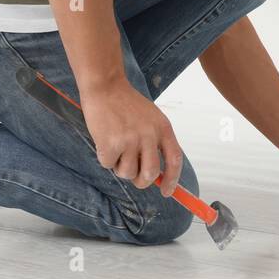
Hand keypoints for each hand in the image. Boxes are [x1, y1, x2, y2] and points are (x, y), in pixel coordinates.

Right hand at [80, 76, 182, 193]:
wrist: (105, 86)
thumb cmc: (127, 103)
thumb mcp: (151, 118)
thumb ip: (156, 142)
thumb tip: (157, 174)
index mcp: (163, 128)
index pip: (175, 160)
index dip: (172, 180)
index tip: (167, 191)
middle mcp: (150, 135)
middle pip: (150, 174)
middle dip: (141, 181)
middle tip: (132, 174)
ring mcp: (131, 140)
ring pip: (127, 173)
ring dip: (119, 166)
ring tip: (116, 146)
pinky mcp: (111, 143)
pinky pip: (108, 165)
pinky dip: (104, 157)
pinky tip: (104, 140)